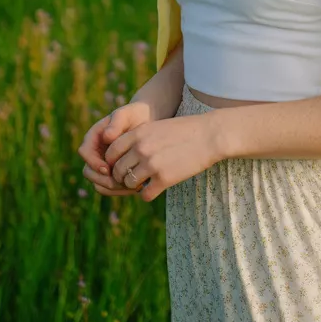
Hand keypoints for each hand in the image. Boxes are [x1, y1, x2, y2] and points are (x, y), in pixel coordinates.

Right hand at [78, 100, 153, 197]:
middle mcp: (95, 152)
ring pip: (98, 183)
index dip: (94, 162)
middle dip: (102, 179)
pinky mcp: (113, 174)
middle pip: (88, 172)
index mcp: (94, 137)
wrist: (147, 123)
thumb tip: (106, 137)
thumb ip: (116, 123)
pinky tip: (134, 187)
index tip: (108, 168)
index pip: (85, 152)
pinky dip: (119, 190)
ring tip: (129, 185)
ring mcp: (103, 164)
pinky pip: (110, 187)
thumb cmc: (135, 115)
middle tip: (120, 182)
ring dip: (111, 187)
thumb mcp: (127, 114)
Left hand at [103, 113, 223, 201]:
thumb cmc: (185, 130)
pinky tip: (155, 189)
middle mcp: (141, 149)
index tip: (122, 165)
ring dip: (133, 186)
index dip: (113, 162)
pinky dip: (147, 194)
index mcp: (137, 134)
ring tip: (143, 183)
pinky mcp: (164, 179)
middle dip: (122, 176)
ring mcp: (151, 164)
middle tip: (131, 177)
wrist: (209, 135)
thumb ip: (139, 139)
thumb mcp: (157, 127)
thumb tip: (123, 153)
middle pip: (117, 170)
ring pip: (128, 183)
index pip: (111, 152)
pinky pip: (144, 194)